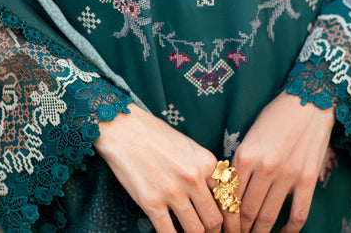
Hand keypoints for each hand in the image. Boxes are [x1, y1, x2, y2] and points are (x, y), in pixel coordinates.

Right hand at [94, 103, 236, 232]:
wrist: (123, 128)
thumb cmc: (154, 134)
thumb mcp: (187, 146)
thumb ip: (203, 169)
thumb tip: (214, 194)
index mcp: (205, 162)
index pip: (227, 198)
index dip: (226, 214)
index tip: (222, 221)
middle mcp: (193, 178)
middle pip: (214, 220)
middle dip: (213, 230)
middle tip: (207, 231)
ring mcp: (172, 192)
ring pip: (195, 231)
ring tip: (189, 231)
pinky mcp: (152, 203)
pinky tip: (171, 232)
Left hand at [232, 90, 334, 232]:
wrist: (306, 102)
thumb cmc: (274, 116)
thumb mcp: (249, 135)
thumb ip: (240, 161)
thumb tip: (229, 189)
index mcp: (245, 154)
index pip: (228, 195)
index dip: (225, 216)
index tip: (223, 225)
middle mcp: (264, 167)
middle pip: (246, 210)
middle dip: (239, 228)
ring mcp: (287, 175)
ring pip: (268, 216)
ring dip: (259, 231)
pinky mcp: (307, 179)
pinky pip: (298, 214)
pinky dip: (289, 230)